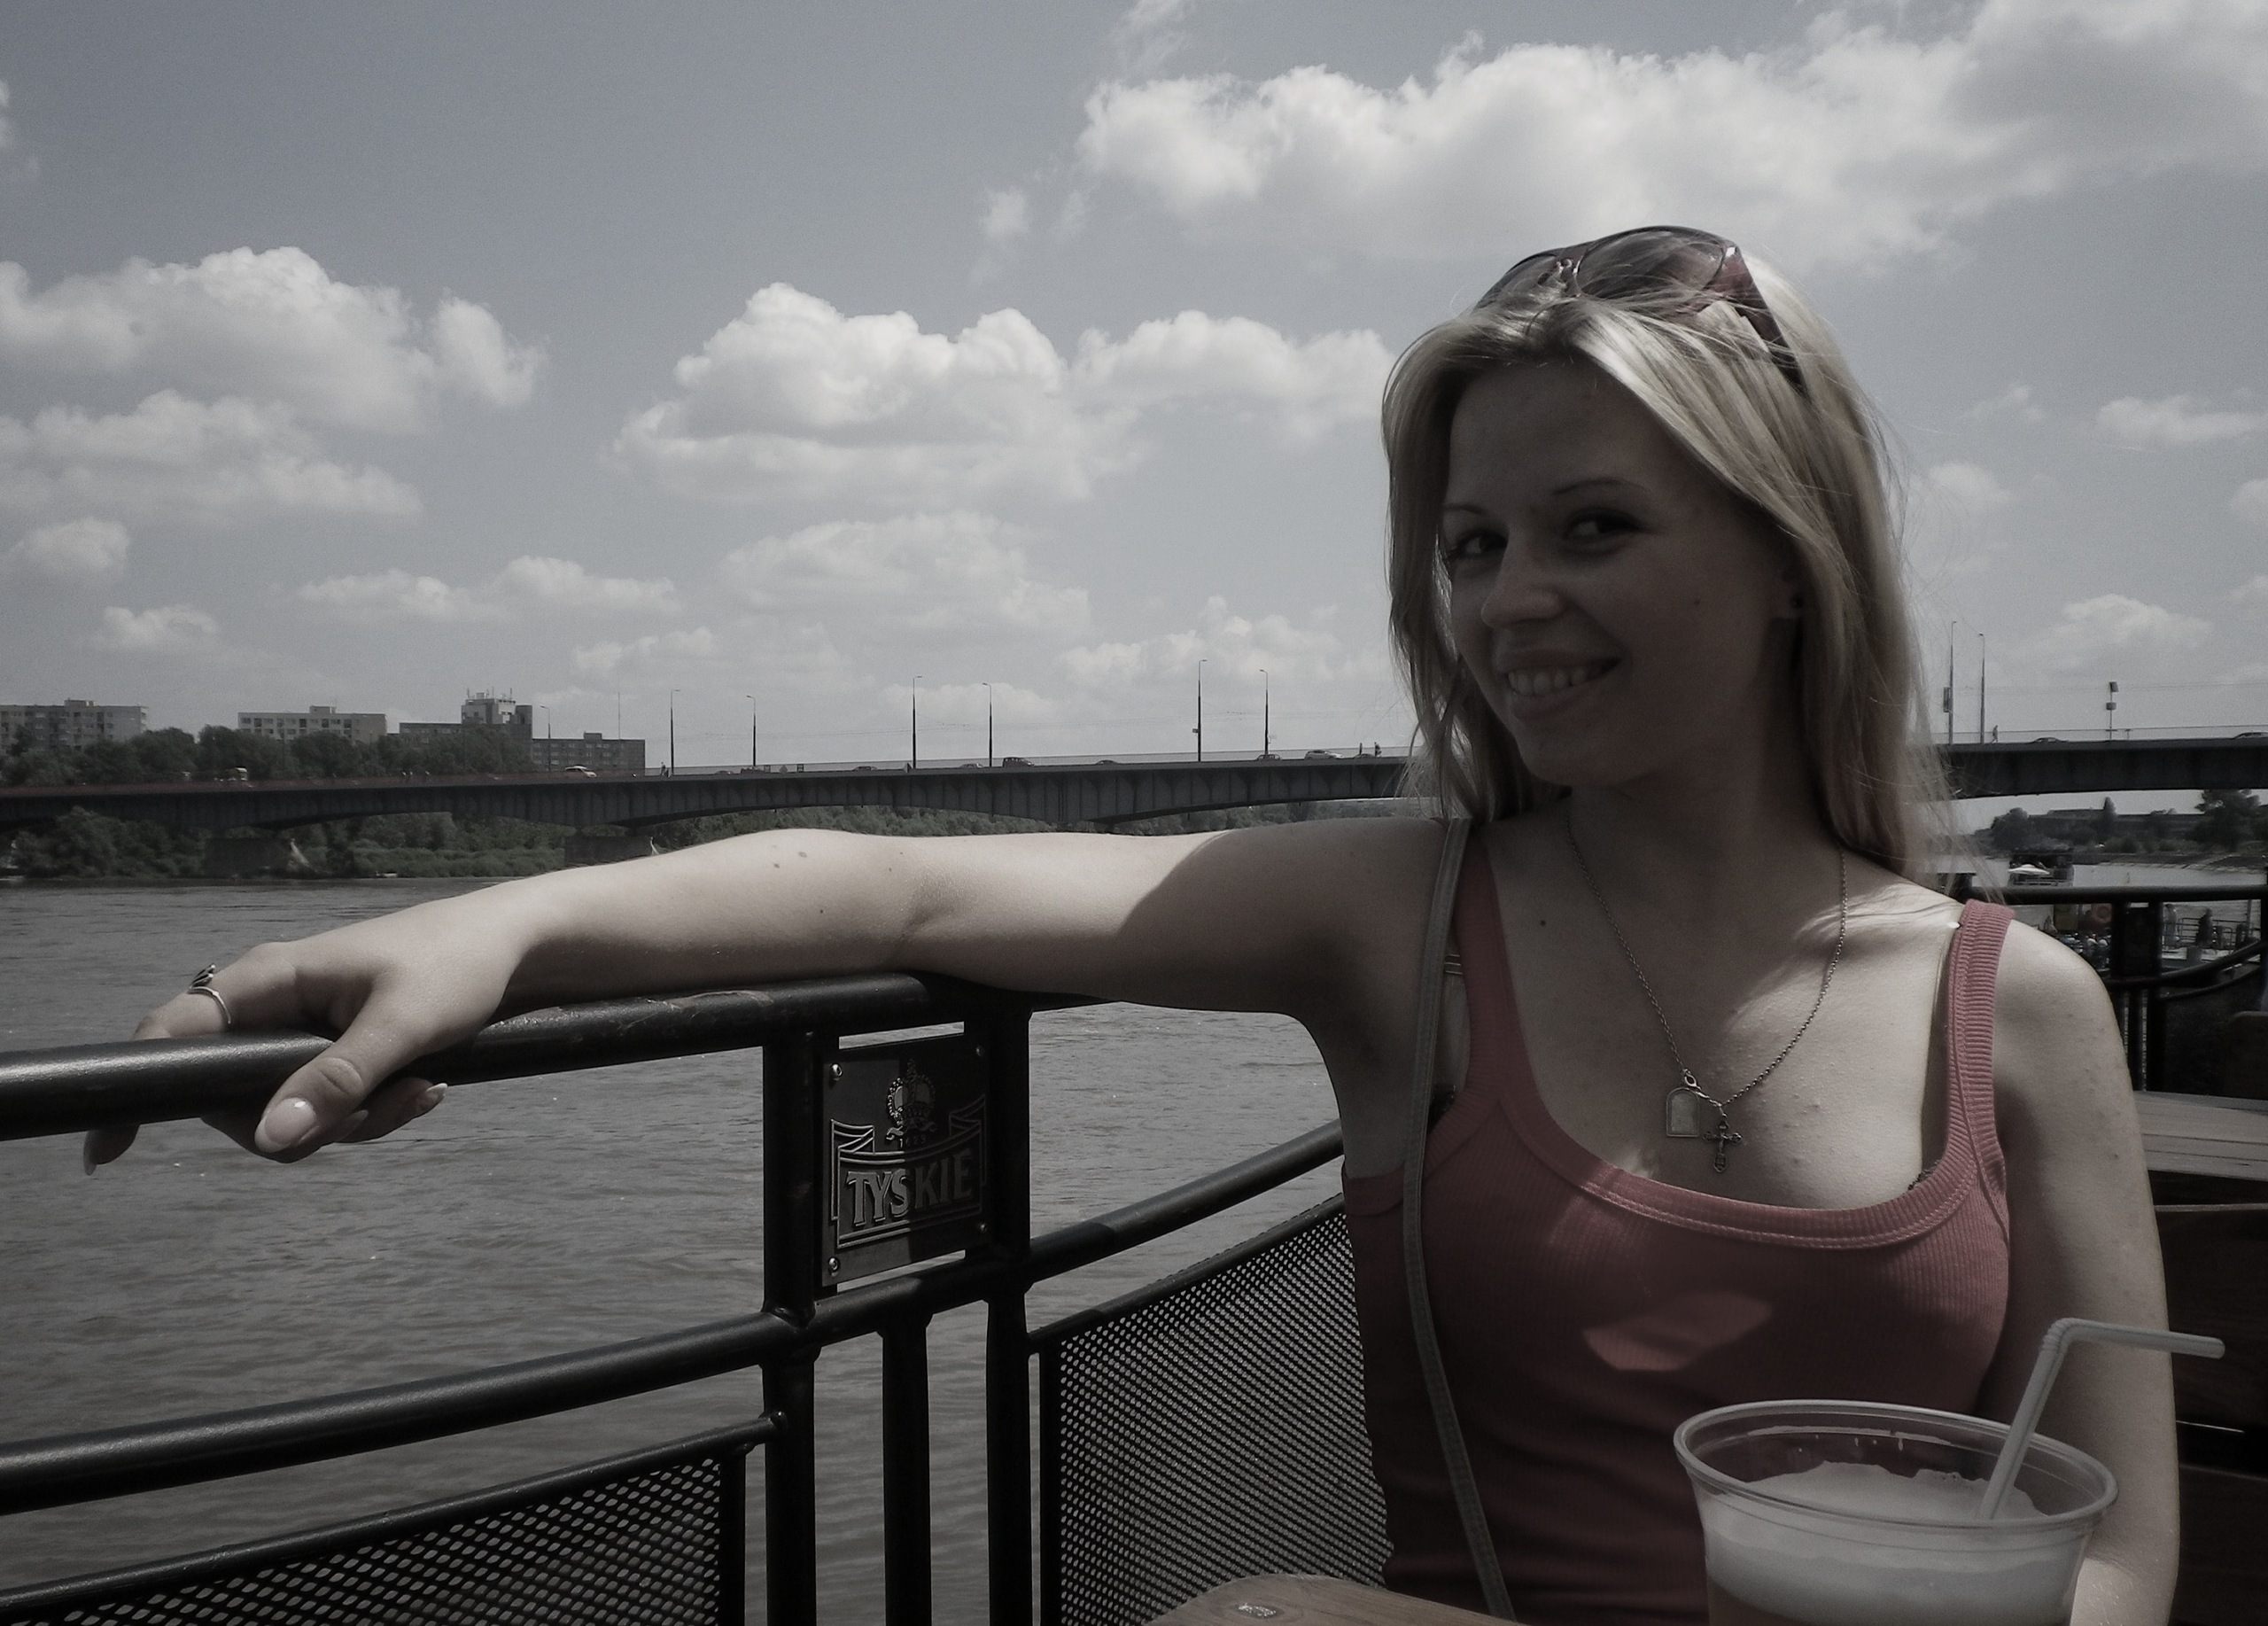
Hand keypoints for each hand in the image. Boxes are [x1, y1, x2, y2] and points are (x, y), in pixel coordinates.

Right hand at [87, 901, 525, 1168]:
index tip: (109, 1150)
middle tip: (377, 1112)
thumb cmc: (458, 965)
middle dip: (305, 1124)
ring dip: (353, 1122)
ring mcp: (302, 1031)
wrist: (515, 948)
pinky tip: (425, 1090)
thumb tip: (273, 1137)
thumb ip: (337, 1081)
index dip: (137, 1088)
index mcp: (268, 979)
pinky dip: (373, 1112)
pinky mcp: (334, 1051)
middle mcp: (273, 1004)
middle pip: (235, 1097)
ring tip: (418, 1091)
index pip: (172, 1031)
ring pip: (289, 1111)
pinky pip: (328, 1106)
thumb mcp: (401, 1027)